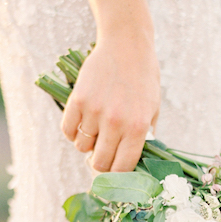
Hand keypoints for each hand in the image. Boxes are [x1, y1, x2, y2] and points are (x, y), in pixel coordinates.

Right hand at [61, 29, 160, 172]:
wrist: (126, 45)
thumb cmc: (143, 79)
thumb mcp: (152, 109)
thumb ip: (143, 138)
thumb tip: (130, 166)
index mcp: (138, 127)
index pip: (122, 168)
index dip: (116, 176)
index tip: (113, 175)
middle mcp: (116, 122)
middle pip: (99, 163)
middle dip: (99, 164)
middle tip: (101, 155)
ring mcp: (95, 111)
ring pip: (81, 147)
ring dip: (86, 144)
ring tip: (95, 130)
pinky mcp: (78, 99)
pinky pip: (68, 131)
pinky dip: (73, 132)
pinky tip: (83, 122)